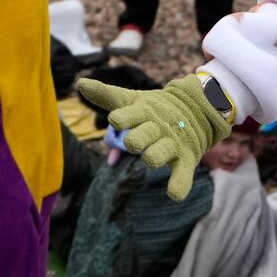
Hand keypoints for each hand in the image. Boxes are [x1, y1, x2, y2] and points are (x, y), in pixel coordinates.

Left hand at [77, 74, 230, 200]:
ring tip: (150, 159)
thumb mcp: (131, 100)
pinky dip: (179, 184)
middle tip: (132, 143)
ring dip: (153, 157)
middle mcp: (157, 127)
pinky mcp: (186, 158)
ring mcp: (172, 143)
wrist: (196, 109)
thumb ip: (105, 95)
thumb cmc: (154, 109)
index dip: (122, 119)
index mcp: (143, 111)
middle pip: (142, 136)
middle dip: (136, 140)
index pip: (129, 115)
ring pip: (158, 154)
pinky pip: (183, 174)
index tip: (115, 121)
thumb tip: (80, 82)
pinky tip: (174, 193)